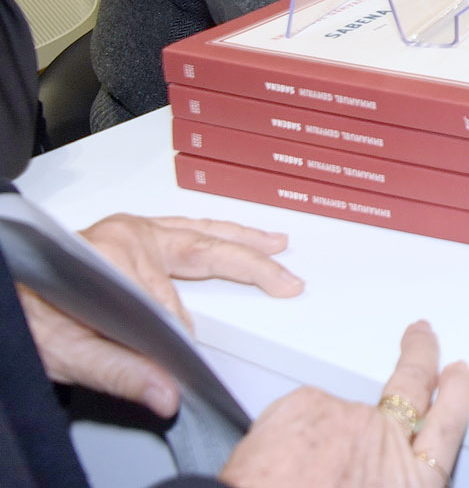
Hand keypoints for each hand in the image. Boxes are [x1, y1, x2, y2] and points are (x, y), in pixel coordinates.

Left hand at [21, 215, 301, 417]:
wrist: (0, 291)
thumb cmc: (23, 315)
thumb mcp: (63, 352)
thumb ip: (118, 372)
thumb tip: (168, 393)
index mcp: (115, 257)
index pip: (170, 304)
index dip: (182, 334)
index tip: (186, 359)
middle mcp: (127, 234)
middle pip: (204, 251)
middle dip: (251, 266)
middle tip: (288, 282)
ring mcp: (128, 229)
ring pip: (199, 232)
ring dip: (242, 239)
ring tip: (277, 242)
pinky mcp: (126, 230)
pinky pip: (183, 227)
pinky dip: (214, 231)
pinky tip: (230, 234)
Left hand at [219, 320, 468, 487]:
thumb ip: (376, 478)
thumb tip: (357, 472)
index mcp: (412, 480)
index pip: (446, 427)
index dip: (456, 396)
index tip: (459, 375)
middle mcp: (387, 441)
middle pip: (411, 387)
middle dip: (419, 356)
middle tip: (421, 336)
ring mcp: (348, 416)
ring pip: (332, 416)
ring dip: (314, 434)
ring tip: (286, 468)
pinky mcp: (308, 401)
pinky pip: (294, 416)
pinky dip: (280, 437)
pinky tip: (267, 463)